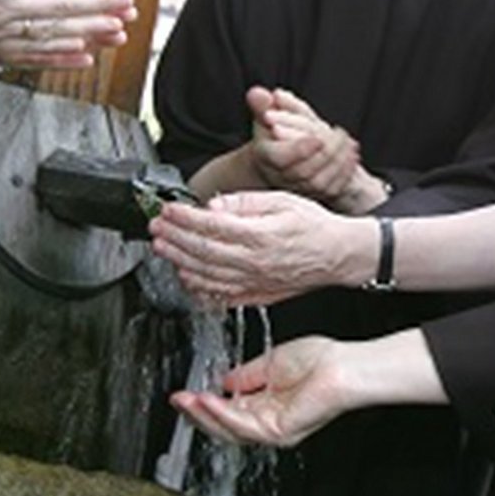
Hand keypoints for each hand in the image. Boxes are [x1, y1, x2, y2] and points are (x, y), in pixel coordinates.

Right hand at [0, 0, 134, 67]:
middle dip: (101, 8)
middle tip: (130, 7)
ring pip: (53, 36)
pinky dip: (60, 59)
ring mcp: (1, 31)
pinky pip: (33, 56)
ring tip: (118, 32)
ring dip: (89, 35)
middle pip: (64, 11)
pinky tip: (85, 57)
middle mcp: (6, 9)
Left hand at [150, 189, 371, 304]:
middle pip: (202, 252)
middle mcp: (254, 262)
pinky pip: (221, 295)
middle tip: (156, 228)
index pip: (211, 226)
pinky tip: (186, 278)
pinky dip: (199, 288)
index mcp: (260, 236)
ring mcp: (254, 282)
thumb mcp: (282, 200)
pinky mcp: (256, 294)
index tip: (168, 210)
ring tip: (162, 249)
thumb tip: (213, 206)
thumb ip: (245, 203)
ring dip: (180, 261)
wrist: (338, 254)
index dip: (184, 218)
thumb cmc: (313, 225)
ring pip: (207, 275)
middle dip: (174, 239)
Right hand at [171, 336, 349, 446]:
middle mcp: (267, 422)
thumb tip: (223, 380)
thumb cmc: (320, 361)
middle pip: (224, 426)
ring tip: (185, 400)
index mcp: (266, 407)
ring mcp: (272, 429)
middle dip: (197, 414)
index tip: (185, 394)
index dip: (204, 405)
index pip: (228, 412)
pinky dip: (221, 413)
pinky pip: (243, 426)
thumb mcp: (270, 364)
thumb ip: (245, 375)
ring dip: (203, 415)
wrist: (343, 366)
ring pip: (229, 430)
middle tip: (177, 400)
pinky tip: (206, 400)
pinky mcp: (278, 431)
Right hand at [245, 87, 367, 206]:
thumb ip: (262, 104)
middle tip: (341, 134)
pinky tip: (352, 155)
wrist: (273, 160)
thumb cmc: (271, 133)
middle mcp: (280, 176)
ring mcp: (296, 188)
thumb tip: (258, 93)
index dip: (299, 150)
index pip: (280, 158)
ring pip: (319, 182)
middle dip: (326, 152)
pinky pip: (331, 189)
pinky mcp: (312, 194)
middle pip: (303, 172)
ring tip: (349, 143)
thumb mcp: (265, 115)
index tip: (316, 137)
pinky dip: (345, 173)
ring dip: (339, 162)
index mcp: (266, 156)